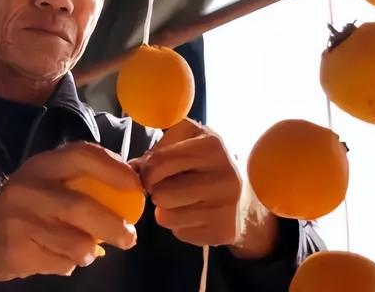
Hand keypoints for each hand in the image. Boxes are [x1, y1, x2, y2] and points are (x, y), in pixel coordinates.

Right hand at [0, 142, 139, 290]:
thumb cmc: (22, 206)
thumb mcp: (45, 182)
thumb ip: (81, 179)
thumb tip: (133, 180)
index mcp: (43, 165)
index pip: (83, 155)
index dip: (114, 168)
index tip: (136, 186)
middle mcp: (31, 188)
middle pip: (82, 207)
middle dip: (114, 225)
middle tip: (130, 237)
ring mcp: (21, 220)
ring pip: (74, 241)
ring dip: (89, 250)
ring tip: (90, 251)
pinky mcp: (16, 250)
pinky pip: (59, 262)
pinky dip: (69, 264)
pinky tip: (62, 257)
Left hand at [132, 119, 241, 246]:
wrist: (246, 195)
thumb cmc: (207, 163)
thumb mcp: (189, 141)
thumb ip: (158, 150)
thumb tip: (128, 170)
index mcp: (211, 144)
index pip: (157, 162)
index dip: (147, 170)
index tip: (154, 172)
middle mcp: (222, 174)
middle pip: (160, 192)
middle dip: (157, 191)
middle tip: (168, 187)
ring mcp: (225, 205)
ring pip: (165, 216)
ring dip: (166, 210)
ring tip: (182, 200)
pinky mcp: (223, 230)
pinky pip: (179, 233)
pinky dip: (181, 226)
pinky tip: (196, 215)